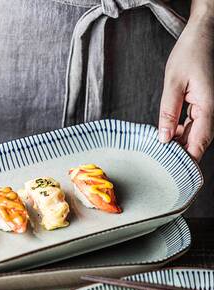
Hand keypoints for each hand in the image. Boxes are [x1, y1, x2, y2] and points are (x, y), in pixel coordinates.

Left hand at [158, 12, 213, 161]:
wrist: (203, 34)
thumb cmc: (191, 53)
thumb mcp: (173, 83)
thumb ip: (168, 112)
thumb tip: (164, 138)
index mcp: (208, 106)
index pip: (199, 142)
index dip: (189, 160)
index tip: (177, 174)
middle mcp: (212, 109)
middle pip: (198, 141)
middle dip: (181, 153)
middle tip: (162, 164)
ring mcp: (209, 107)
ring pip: (195, 134)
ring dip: (179, 143)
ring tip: (161, 150)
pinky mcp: (204, 104)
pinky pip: (193, 124)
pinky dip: (181, 132)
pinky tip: (167, 135)